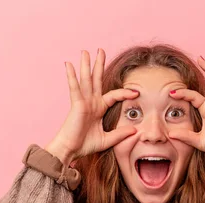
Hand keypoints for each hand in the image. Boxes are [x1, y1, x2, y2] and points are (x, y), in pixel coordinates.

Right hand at [45, 48, 139, 164]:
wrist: (71, 150)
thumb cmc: (85, 146)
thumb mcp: (108, 140)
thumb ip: (120, 134)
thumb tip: (135, 130)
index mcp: (98, 109)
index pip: (114, 96)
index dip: (125, 93)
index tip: (136, 92)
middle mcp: (91, 102)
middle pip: (96, 80)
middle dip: (99, 65)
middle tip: (101, 50)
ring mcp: (83, 102)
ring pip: (86, 80)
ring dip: (86, 65)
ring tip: (85, 51)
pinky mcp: (76, 104)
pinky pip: (74, 87)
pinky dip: (71, 76)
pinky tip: (69, 64)